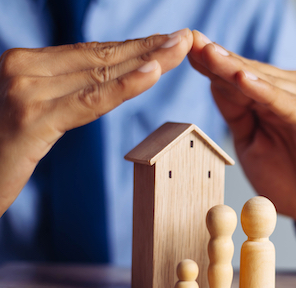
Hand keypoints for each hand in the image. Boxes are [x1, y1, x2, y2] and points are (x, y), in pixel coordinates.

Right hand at [0, 29, 193, 215]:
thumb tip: (100, 81)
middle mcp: (21, 68)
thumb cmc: (1, 150)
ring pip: (101, 74)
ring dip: (148, 60)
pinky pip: (91, 101)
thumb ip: (59, 93)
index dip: (132, 46)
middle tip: (184, 38)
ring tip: (180, 48)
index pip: (89, 52)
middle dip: (147, 48)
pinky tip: (154, 72)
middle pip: (99, 58)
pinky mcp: (33, 119)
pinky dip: (126, 86)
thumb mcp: (32, 113)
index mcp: (22, 62)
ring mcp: (25, 91)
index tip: (165, 40)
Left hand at [188, 31, 295, 241]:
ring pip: (267, 83)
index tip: (183, 46)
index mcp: (272, 97)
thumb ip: (236, 112)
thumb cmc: (290, 179)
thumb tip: (213, 81)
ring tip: (210, 54)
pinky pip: (291, 106)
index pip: (236, 75)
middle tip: (191, 40)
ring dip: (236, 69)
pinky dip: (268, 93)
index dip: (210, 61)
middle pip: (248, 72)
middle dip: (218, 57)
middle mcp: (293, 92)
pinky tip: (244, 81)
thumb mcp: (251, 143)